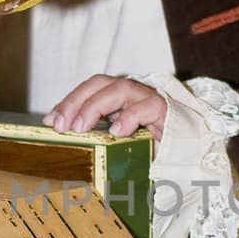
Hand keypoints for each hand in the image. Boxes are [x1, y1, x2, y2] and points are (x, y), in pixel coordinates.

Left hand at [43, 75, 166, 139]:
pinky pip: (147, 106)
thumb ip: (97, 138)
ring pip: (120, 89)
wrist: (189, 155)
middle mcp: (132, 94)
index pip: (89, 88)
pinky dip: (130, 116)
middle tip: (61, 126)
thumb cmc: (150, 150)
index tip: (50, 121)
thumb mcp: (117, 145)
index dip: (68, 101)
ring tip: (81, 128)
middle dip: (76, 101)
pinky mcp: (166, 111)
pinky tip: (117, 132)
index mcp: (118, 99)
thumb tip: (65, 142)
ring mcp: (149, 100)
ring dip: (95, 106)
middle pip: (100, 82)